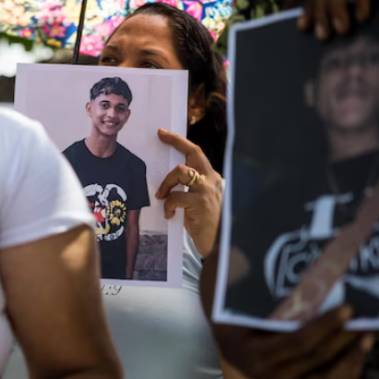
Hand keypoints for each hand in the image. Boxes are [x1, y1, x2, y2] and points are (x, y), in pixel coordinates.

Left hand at [155, 129, 222, 257]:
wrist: (217, 244)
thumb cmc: (205, 223)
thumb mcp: (198, 200)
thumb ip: (189, 187)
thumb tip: (167, 177)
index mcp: (212, 178)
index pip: (196, 153)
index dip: (179, 141)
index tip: (163, 133)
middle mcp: (212, 179)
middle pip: (193, 152)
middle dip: (176, 141)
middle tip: (160, 136)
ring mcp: (206, 190)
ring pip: (181, 171)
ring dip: (167, 183)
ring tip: (162, 196)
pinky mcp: (199, 203)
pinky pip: (175, 196)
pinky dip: (168, 204)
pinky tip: (169, 214)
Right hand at [212, 306, 373, 378]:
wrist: (236, 349)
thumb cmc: (247, 322)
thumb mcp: (254, 312)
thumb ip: (280, 305)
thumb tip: (320, 285)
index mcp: (256, 356)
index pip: (298, 342)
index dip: (326, 326)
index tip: (348, 309)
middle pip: (317, 360)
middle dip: (344, 338)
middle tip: (362, 321)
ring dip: (352, 361)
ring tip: (366, 340)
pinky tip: (357, 361)